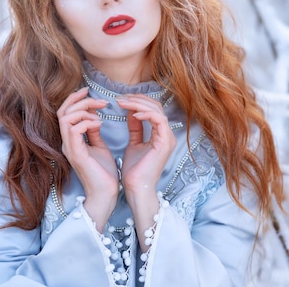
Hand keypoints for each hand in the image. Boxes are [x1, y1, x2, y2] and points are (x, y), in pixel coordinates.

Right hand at [57, 87, 118, 228]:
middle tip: (101, 101)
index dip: (74, 99)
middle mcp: (67, 143)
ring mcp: (70, 149)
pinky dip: (86, 122)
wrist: (105, 194)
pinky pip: (74, 130)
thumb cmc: (103, 173)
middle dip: (80, 100)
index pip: (64, 113)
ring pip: (65, 118)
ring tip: (100, 113)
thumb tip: (94, 117)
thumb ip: (93, 132)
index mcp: (71, 140)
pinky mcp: (77, 155)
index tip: (89, 91)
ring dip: (84, 111)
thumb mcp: (98, 146)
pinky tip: (99, 124)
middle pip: (62, 112)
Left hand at [117, 94, 175, 249]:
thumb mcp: (134, 143)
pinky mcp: (164, 142)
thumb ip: (135, 127)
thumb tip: (131, 111)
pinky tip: (132, 114)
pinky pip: (158, 119)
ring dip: (138, 104)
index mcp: (161, 135)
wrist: (136, 189)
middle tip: (120, 98)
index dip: (137, 101)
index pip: (153, 109)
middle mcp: (167, 135)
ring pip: (157, 110)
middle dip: (137, 99)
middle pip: (156, 106)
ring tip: (122, 103)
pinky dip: (145, 113)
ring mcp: (168, 138)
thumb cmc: (134, 171)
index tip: (121, 100)